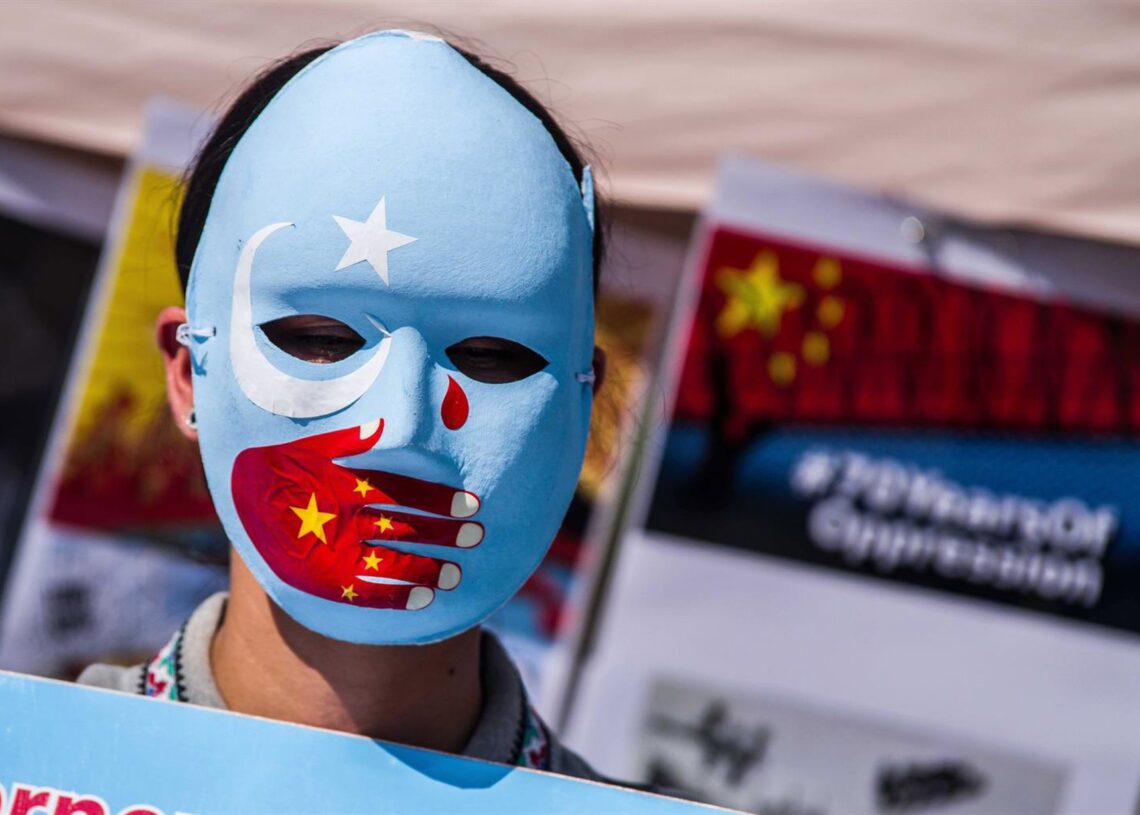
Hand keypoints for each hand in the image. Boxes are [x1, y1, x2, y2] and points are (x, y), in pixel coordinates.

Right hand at [230, 419, 481, 609]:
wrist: (235, 498)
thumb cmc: (282, 463)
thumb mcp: (311, 443)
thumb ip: (353, 438)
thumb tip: (388, 426)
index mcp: (341, 482)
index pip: (401, 490)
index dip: (438, 498)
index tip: (472, 504)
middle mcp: (339, 517)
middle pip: (403, 526)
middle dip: (442, 533)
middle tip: (477, 537)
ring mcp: (329, 550)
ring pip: (389, 562)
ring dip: (426, 569)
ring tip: (457, 575)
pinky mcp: (319, 578)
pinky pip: (363, 591)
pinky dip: (395, 597)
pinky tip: (425, 600)